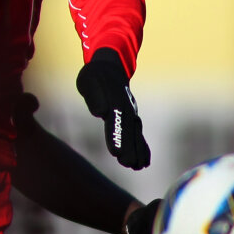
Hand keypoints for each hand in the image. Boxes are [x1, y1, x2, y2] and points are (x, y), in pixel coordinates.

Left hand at [77, 48, 150, 168]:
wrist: (110, 67)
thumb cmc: (95, 76)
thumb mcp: (89, 81)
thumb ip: (94, 96)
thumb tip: (100, 111)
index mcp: (113, 99)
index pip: (115, 121)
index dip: (116, 136)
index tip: (116, 152)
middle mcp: (126, 107)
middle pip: (128, 130)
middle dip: (130, 147)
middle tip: (130, 165)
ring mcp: (131, 112)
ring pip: (136, 133)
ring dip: (138, 150)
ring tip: (139, 167)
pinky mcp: (132, 117)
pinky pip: (138, 133)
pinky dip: (143, 147)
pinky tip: (144, 162)